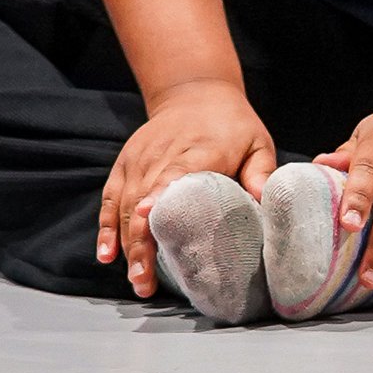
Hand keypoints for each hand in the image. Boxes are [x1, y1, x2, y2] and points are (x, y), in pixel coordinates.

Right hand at [97, 79, 276, 298]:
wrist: (194, 91)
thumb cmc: (231, 125)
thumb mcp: (256, 143)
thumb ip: (260, 173)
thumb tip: (266, 203)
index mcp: (196, 151)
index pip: (173, 174)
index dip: (159, 197)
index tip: (150, 220)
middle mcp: (161, 156)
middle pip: (144, 200)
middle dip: (142, 243)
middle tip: (145, 281)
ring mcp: (139, 161)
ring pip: (125, 206)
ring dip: (127, 245)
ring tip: (137, 279)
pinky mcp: (125, 165)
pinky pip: (111, 199)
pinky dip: (106, 227)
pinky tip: (106, 255)